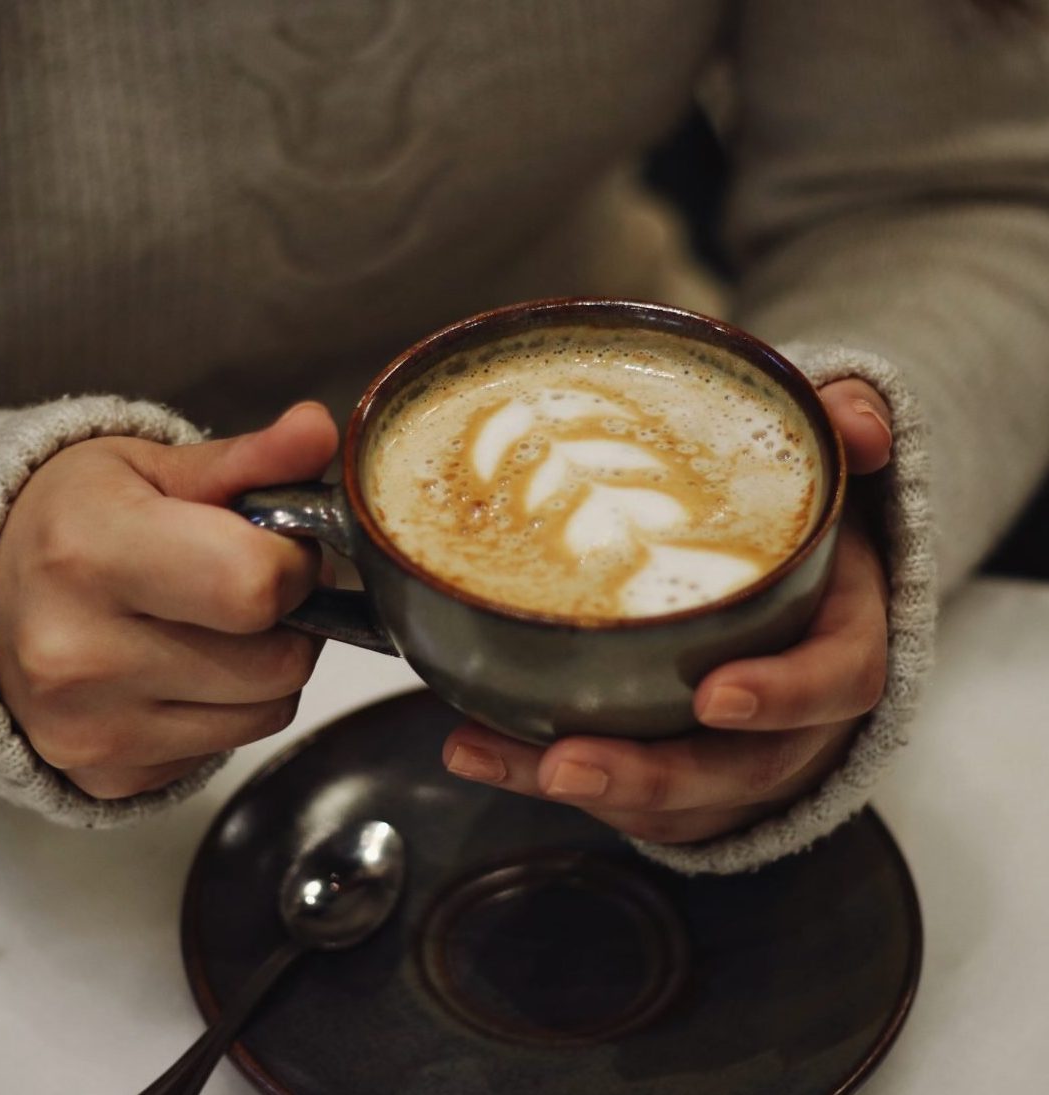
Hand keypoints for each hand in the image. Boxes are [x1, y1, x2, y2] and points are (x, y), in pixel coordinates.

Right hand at [0, 403, 338, 798]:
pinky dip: (221, 710)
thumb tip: (317, 429)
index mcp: (89, 552)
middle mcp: (78, 652)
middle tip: (242, 583)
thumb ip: (247, 458)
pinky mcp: (104, 776)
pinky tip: (174, 670)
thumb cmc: (70, 522)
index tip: (272, 543)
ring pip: (268, 711)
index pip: (256, 585)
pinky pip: (225, 749)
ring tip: (207, 624)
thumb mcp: (150, 467)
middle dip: (287, 618)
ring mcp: (89, 727)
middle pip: (279, 661)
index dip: (292, 562)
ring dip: (263, 667)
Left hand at [439, 379, 893, 844]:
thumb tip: (857, 423)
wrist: (796, 593)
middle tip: (568, 762)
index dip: (783, 696)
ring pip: (669, 799)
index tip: (715, 694)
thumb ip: (846, 427)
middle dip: (652, 775)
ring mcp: (733, 757)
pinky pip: (616, 795)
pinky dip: (535, 774)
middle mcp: (794, 719)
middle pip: (738, 770)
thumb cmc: (799, 532)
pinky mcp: (676, 777)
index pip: (836, 682)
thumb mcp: (829, 470)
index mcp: (839, 639)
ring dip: (580, 787)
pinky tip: (474, 748)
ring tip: (490, 755)